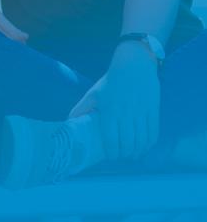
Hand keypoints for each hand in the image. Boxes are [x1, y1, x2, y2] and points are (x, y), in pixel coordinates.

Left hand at [69, 43, 160, 160]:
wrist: (134, 65)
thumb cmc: (112, 81)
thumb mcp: (94, 93)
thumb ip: (82, 108)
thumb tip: (69, 121)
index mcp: (109, 110)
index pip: (111, 139)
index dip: (111, 152)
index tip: (110, 157)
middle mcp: (125, 113)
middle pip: (127, 143)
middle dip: (124, 154)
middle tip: (121, 157)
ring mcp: (140, 113)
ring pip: (140, 140)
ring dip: (137, 152)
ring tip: (132, 155)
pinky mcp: (153, 111)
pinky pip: (153, 133)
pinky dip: (149, 144)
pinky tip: (144, 147)